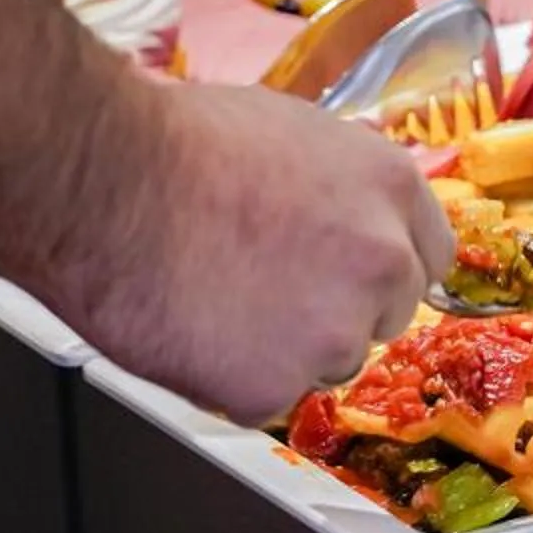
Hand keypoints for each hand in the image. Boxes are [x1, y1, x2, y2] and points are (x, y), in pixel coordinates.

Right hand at [52, 81, 454, 423]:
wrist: (103, 179)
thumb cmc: (173, 142)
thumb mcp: (293, 132)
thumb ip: (342, 185)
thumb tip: (345, 210)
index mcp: (392, 189)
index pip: (429, 258)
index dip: (382, 271)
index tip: (351, 277)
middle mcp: (382, 261)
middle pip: (384, 316)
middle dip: (336, 312)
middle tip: (267, 290)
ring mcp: (335, 329)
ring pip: (327, 365)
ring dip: (284, 351)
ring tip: (216, 300)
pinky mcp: (276, 384)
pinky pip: (264, 401)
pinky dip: (228, 382)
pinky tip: (191, 330)